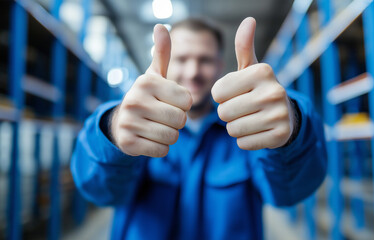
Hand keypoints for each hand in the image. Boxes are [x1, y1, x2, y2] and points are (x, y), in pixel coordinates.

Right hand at [110, 25, 191, 156]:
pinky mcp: (127, 143)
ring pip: (172, 137)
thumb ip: (161, 53)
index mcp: (146, 82)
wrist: (121, 122)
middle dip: (178, 122)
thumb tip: (161, 27)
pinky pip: (161, 151)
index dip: (183, 105)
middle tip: (163, 117)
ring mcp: (129, 122)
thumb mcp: (154, 75)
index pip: (187, 100)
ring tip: (157, 127)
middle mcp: (135, 100)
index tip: (170, 102)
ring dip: (170, 135)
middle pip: (181, 120)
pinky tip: (149, 138)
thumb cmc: (147, 97)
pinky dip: (160, 148)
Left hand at [211, 17, 294, 149]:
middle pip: (223, 112)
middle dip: (227, 113)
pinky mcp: (280, 136)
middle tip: (242, 109)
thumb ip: (244, 46)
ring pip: (232, 129)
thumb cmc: (258, 89)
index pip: (217, 92)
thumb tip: (248, 20)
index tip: (235, 94)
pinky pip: (243, 143)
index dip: (221, 96)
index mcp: (263, 71)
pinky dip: (245, 140)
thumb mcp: (251, 68)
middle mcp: (274, 91)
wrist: (285, 115)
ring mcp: (279, 115)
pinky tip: (257, 131)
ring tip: (249, 119)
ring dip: (235, 127)